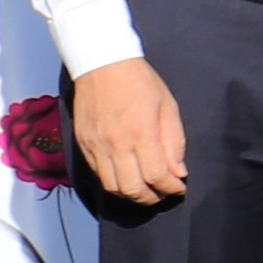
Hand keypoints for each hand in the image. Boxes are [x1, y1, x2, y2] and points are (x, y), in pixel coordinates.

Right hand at [74, 57, 187, 202]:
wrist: (102, 64)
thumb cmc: (140, 82)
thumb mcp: (168, 107)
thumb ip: (174, 142)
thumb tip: (178, 172)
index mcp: (141, 134)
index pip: (157, 176)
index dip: (170, 188)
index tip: (179, 188)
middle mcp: (116, 144)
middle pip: (133, 189)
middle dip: (152, 198)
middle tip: (163, 194)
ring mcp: (96, 146)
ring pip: (113, 187)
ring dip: (132, 196)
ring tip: (146, 191)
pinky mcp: (83, 144)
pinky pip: (98, 175)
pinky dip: (114, 183)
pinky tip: (127, 178)